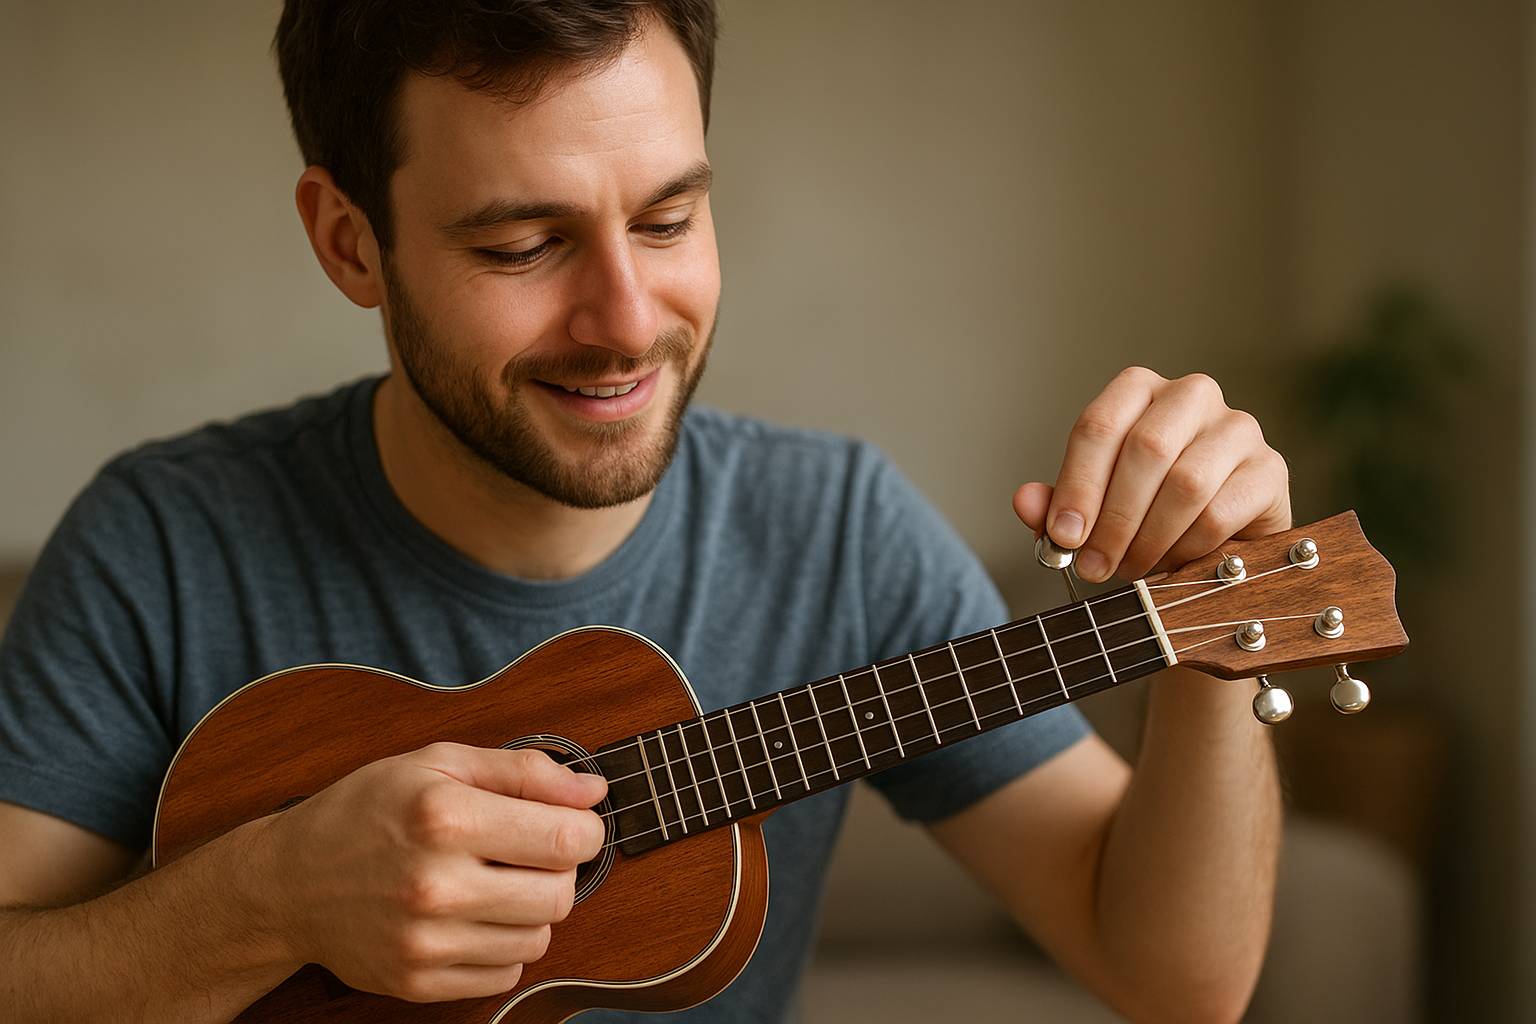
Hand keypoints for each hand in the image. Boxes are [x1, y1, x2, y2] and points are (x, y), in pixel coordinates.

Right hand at [259, 743, 606, 1002]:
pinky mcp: (418, 982)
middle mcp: (436, 884)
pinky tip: (473, 917)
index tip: (570, 825)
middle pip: (560, 895)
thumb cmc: (367, 810)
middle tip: (528, 854)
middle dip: (558, 871)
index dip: (584, 830)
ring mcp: (426, 941)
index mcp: (445, 817)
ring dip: (530, 910)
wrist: (289, 881)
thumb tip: (592, 791)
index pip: (567, 839)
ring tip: (494, 883)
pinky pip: (505, 974)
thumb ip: (523, 771)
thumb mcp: (439, 764)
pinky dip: (502, 947)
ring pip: (538, 938)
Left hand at [1013, 367, 1290, 582]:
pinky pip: (1222, 511)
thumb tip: (1024, 502)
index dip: (1077, 486)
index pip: (1099, 426)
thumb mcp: (1093, 509)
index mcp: (1139, 391)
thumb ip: (1056, 505)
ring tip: (1130, 568)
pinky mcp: (1270, 469)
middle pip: (1145, 448)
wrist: (1220, 538)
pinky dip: (1188, 547)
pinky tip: (1173, 564)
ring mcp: (1237, 427)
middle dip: (1113, 518)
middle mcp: (1191, 395)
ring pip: (1186, 482)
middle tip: (1094, 566)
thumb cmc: (1147, 513)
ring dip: (1149, 537)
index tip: (1063, 536)